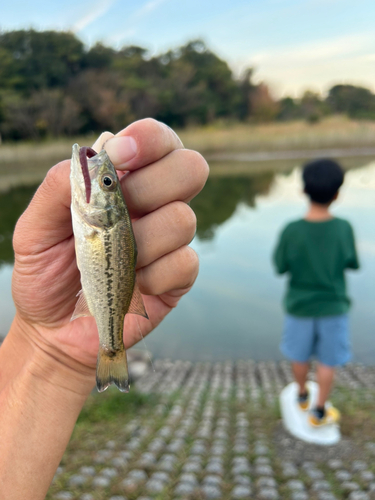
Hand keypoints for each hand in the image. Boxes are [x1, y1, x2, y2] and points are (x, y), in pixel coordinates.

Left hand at [11, 119, 207, 373]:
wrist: (54, 327)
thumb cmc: (45, 272)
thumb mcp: (34, 228)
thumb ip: (58, 187)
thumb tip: (95, 156)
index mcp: (124, 183)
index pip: (158, 141)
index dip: (149, 139)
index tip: (121, 156)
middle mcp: (154, 205)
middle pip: (191, 168)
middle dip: (154, 185)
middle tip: (119, 212)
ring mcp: (170, 241)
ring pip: (183, 219)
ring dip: (141, 242)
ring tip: (112, 261)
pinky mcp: (178, 276)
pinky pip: (185, 262)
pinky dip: (152, 276)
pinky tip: (131, 286)